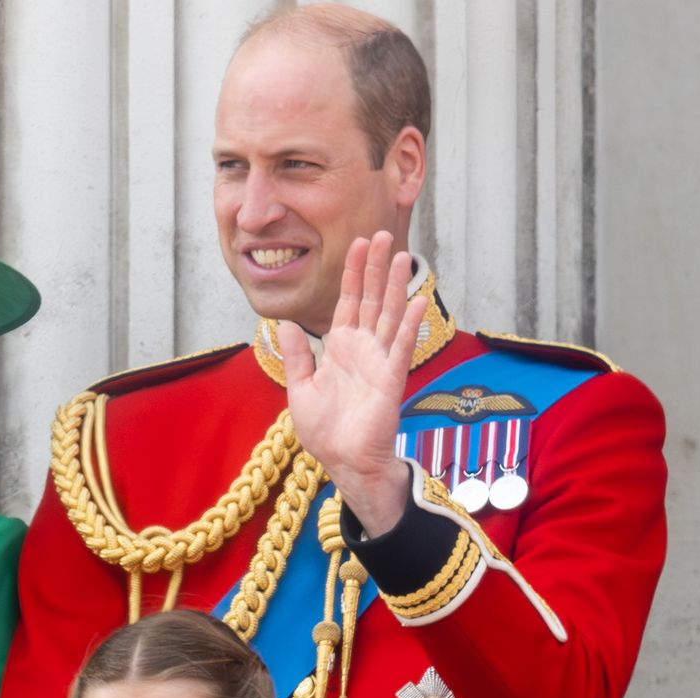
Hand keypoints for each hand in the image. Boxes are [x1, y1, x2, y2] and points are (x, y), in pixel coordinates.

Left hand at [279, 231, 428, 536]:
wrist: (343, 461)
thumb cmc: (325, 430)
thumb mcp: (300, 388)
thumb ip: (297, 356)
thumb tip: (285, 325)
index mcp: (340, 348)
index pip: (347, 302)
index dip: (352, 273)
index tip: (356, 244)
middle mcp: (362, 349)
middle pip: (371, 299)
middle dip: (375, 267)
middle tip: (381, 234)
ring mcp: (379, 361)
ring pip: (388, 314)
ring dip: (395, 286)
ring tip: (401, 256)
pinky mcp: (391, 378)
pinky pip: (401, 346)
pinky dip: (407, 324)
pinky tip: (414, 301)